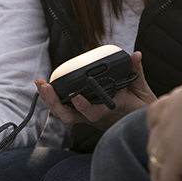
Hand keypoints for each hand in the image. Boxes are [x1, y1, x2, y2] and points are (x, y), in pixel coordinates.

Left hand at [35, 51, 155, 130]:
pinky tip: (46, 89)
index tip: (74, 95)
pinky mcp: (83, 115)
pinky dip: (54, 101)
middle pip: (69, 116)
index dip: (83, 106)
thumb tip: (136, 55)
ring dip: (50, 100)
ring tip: (39, 84)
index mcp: (109, 111)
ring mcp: (87, 117)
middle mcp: (95, 117)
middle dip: (54, 102)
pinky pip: (65, 111)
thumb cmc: (140, 108)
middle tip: (44, 86)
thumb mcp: (142, 90)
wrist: (139, 125)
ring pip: (64, 114)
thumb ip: (136, 72)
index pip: (93, 112)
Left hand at [147, 81, 181, 180]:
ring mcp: (167, 141)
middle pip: (153, 144)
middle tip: (158, 171)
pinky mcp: (176, 159)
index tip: (160, 140)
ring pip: (156, 166)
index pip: (155, 118)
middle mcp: (165, 121)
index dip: (158, 132)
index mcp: (173, 103)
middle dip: (156, 158)